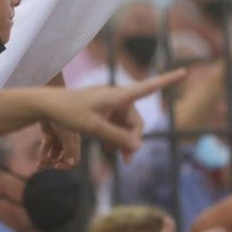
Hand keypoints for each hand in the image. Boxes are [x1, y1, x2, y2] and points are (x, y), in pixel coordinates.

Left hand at [38, 70, 185, 161]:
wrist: (47, 106)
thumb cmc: (70, 113)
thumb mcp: (94, 128)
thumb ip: (118, 137)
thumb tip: (138, 147)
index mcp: (118, 95)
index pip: (148, 87)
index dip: (167, 81)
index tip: (184, 71)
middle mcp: (117, 97)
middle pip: (136, 119)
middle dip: (134, 138)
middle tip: (126, 160)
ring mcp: (109, 104)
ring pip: (126, 125)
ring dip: (124, 141)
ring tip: (117, 158)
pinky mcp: (101, 111)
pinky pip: (116, 125)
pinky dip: (115, 137)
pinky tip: (109, 150)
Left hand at [39, 119, 80, 169]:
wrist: (47, 101)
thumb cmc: (60, 115)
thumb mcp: (67, 133)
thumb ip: (70, 149)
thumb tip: (71, 163)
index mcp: (75, 140)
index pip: (75, 158)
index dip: (67, 164)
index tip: (57, 166)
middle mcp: (68, 139)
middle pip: (64, 157)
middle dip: (57, 163)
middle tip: (48, 165)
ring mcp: (58, 136)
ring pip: (54, 153)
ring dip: (48, 160)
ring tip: (39, 165)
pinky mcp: (49, 133)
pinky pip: (47, 147)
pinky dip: (43, 153)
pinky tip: (38, 158)